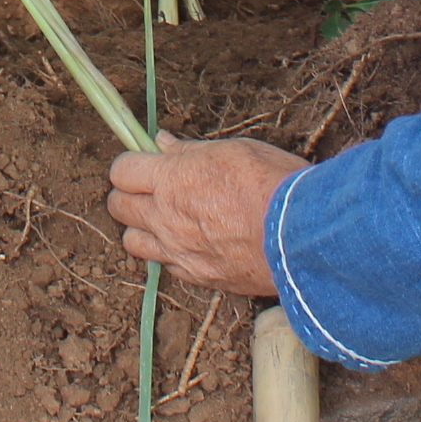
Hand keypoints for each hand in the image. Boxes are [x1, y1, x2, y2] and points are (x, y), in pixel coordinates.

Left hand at [107, 135, 303, 297]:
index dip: (129, 165)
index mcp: (171, 180)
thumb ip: (192, 151)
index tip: (143, 162)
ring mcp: (179, 251)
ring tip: (165, 220)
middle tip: (150, 189)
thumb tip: (164, 144)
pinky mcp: (198, 277)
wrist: (301, 238)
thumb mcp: (235, 150)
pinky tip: (191, 244)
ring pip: (133, 243)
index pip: (122, 171)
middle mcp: (165, 218)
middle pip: (119, 207)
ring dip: (142, 228)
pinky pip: (167, 266)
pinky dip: (170, 255)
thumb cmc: (273, 184)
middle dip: (128, 194)